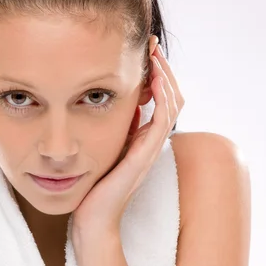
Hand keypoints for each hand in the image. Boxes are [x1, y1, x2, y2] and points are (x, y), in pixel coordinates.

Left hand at [72, 38, 184, 235]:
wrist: (92, 220)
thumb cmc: (92, 190)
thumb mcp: (101, 152)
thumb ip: (112, 133)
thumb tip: (117, 109)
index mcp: (141, 142)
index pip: (160, 101)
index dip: (157, 76)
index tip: (145, 53)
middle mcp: (150, 144)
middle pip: (172, 98)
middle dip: (164, 69)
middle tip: (152, 45)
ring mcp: (150, 150)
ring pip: (173, 104)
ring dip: (166, 76)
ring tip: (155, 55)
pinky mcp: (144, 156)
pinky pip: (163, 120)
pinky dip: (163, 97)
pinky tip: (153, 79)